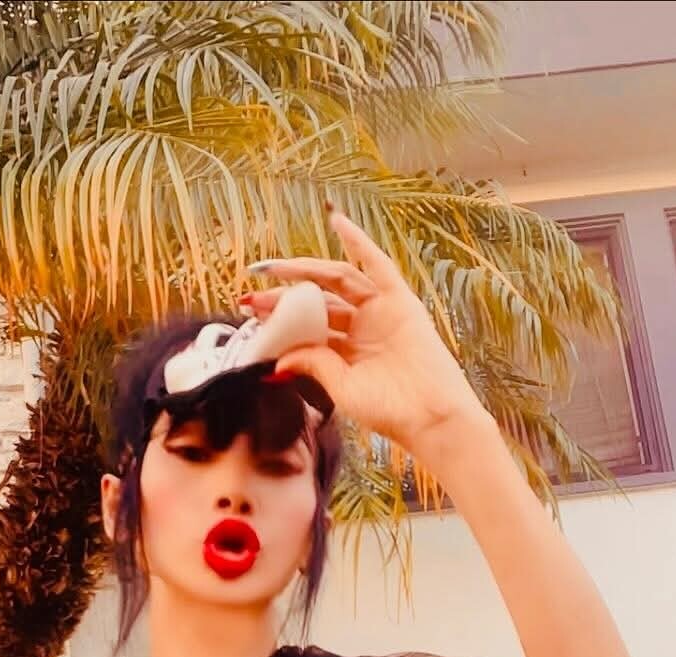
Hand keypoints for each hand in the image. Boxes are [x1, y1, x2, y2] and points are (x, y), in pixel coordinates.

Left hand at [242, 208, 487, 458]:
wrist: (428, 417)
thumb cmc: (389, 411)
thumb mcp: (341, 388)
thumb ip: (313, 365)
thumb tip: (279, 357)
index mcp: (346, 352)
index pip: (306, 328)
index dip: (278, 321)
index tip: (248, 317)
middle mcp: (361, 328)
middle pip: (316, 303)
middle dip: (282, 298)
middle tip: (249, 295)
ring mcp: (380, 312)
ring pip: (336, 282)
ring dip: (304, 272)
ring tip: (272, 268)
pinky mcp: (399, 301)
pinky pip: (376, 264)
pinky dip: (358, 242)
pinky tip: (336, 220)